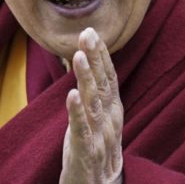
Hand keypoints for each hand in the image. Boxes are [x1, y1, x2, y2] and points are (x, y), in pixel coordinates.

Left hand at [61, 28, 123, 183]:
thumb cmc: (95, 148)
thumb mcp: (96, 117)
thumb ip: (94, 92)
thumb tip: (85, 60)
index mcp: (113, 110)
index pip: (109, 77)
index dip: (102, 55)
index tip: (92, 31)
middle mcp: (110, 120)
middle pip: (104, 85)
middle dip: (96, 58)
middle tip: (87, 33)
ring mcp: (100, 137)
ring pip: (94, 104)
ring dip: (87, 79)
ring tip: (79, 57)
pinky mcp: (87, 153)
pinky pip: (82, 131)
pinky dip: (77, 113)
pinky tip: (71, 95)